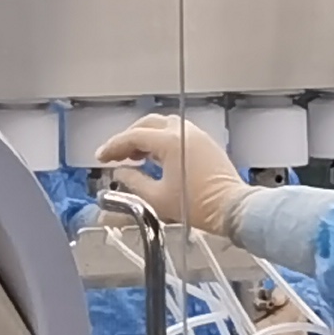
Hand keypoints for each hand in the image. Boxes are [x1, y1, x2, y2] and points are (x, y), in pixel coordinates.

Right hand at [91, 113, 248, 238]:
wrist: (232, 209)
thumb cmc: (198, 206)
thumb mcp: (156, 198)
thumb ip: (132, 182)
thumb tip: (121, 173)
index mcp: (170, 141)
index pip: (133, 137)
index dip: (113, 147)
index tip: (101, 157)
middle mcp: (185, 132)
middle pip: (147, 125)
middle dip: (128, 138)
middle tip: (115, 154)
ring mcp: (198, 136)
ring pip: (164, 126)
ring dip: (146, 137)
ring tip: (134, 156)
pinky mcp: (207, 144)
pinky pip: (178, 133)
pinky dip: (162, 140)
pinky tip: (156, 157)